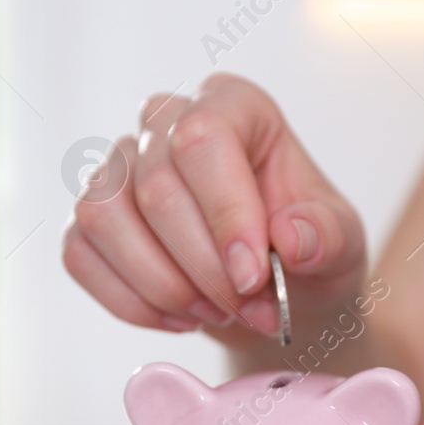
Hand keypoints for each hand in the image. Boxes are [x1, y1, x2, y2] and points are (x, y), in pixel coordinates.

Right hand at [62, 74, 366, 346]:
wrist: (277, 295)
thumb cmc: (308, 253)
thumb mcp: (342, 245)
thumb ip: (326, 236)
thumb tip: (291, 237)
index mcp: (234, 106)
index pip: (204, 139)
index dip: (224, 213)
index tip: (255, 277)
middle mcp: (167, 123)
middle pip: (156, 187)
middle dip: (205, 269)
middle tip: (252, 311)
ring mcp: (119, 168)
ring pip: (104, 217)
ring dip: (163, 285)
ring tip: (216, 312)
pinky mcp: (91, 219)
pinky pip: (81, 255)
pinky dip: (132, 303)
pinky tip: (180, 318)